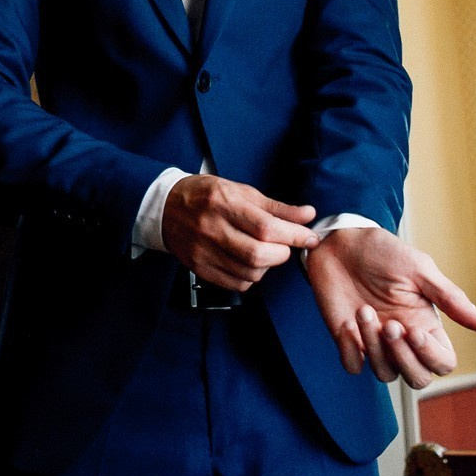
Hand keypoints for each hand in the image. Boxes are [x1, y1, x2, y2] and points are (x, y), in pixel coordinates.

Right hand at [160, 174, 319, 290]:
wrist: (166, 207)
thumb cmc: (206, 195)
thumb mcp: (241, 191)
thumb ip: (276, 207)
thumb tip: (307, 215)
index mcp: (224, 203)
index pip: (266, 227)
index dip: (294, 236)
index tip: (309, 238)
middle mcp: (212, 228)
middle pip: (258, 254)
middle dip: (282, 253)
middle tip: (284, 245)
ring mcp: (203, 251)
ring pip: (249, 273)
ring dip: (267, 266)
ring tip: (264, 252)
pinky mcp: (199, 268)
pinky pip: (236, 284)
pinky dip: (251, 277)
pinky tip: (248, 263)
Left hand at [304, 228, 475, 387]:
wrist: (341, 242)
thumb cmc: (383, 252)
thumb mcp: (419, 269)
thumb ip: (449, 298)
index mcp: (425, 324)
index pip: (443, 362)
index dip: (432, 356)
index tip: (414, 330)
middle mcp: (403, 339)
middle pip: (418, 379)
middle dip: (404, 358)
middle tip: (390, 325)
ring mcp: (375, 342)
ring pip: (385, 374)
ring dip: (374, 347)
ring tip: (363, 311)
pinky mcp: (348, 340)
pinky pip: (354, 366)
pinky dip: (351, 351)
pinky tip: (347, 323)